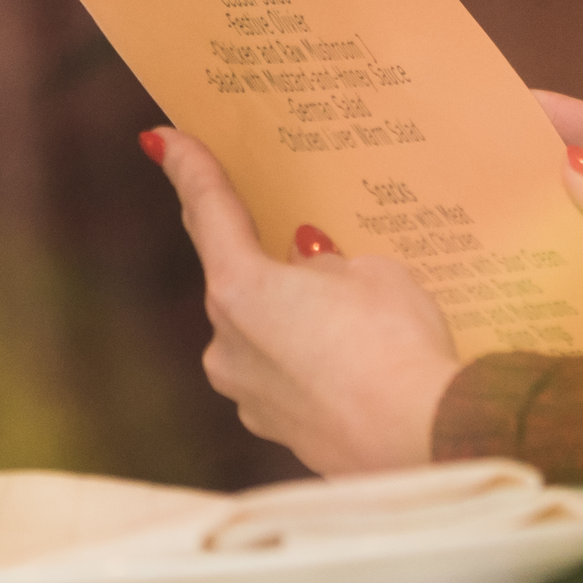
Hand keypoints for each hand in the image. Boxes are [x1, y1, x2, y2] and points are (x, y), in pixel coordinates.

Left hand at [147, 129, 456, 474]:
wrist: (419, 442)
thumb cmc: (395, 346)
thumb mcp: (372, 275)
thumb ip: (327, 265)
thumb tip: (310, 270)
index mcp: (240, 287)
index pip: (207, 210)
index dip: (187, 167)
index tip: (162, 140)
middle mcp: (227, 343)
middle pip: (234, 279)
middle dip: (261, 257)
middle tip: (292, 233)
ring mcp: (248, 394)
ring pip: (260, 336)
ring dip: (289, 319)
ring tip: (350, 314)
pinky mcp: (279, 431)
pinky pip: (284, 378)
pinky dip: (307, 363)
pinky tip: (352, 362)